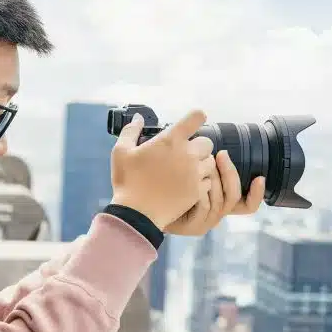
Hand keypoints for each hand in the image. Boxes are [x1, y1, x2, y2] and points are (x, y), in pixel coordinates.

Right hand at [109, 109, 213, 229]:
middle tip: (184, 154)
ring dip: (202, 163)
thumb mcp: (121, 152)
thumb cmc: (128, 181)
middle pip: (207, 142)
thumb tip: (139, 118)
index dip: (196, 117)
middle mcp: (188, 154)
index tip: (192, 122)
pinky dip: (201, 182)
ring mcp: (195, 173)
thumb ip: (131, 131)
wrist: (137, 214)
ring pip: (210, 162)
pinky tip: (187, 185)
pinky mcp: (198, 191)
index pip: (196, 118)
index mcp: (171, 140)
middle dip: (198, 146)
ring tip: (187, 170)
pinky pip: (208, 181)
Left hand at [164, 151, 265, 235]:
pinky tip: (192, 182)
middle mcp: (217, 214)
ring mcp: (206, 222)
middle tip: (221, 154)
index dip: (257, 193)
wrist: (146, 206)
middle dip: (231, 174)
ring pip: (220, 201)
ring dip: (214, 180)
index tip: (259, 177)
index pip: (247, 205)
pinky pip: (204, 206)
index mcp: (220, 203)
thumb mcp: (191, 174)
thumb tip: (217, 148)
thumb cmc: (169, 187)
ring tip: (204, 164)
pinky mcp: (193, 226)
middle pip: (234, 198)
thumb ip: (205, 164)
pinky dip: (201, 192)